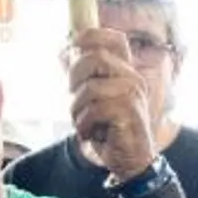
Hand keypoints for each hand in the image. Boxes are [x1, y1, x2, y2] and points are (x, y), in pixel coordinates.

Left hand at [68, 29, 157, 182]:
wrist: (130, 160)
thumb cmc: (110, 129)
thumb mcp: (94, 98)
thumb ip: (84, 75)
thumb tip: (64, 50)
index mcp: (125, 71)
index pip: (114, 38)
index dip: (89, 36)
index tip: (72, 47)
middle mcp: (133, 78)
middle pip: (93, 57)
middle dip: (73, 78)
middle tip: (74, 97)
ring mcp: (133, 94)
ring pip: (89, 88)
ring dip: (77, 110)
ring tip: (85, 123)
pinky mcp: (129, 112)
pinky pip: (94, 110)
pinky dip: (84, 125)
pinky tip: (92, 134)